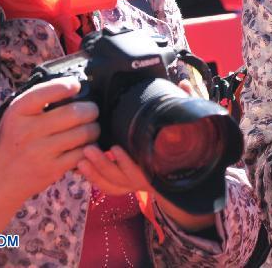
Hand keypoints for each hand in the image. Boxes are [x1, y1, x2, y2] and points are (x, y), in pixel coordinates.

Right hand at [0, 76, 99, 203]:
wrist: (0, 179)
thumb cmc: (14, 141)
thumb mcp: (16, 116)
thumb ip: (38, 101)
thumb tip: (73, 86)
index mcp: (18, 112)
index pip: (45, 92)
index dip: (65, 86)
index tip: (76, 85)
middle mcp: (28, 130)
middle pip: (74, 113)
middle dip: (90, 110)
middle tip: (92, 111)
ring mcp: (40, 151)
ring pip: (83, 133)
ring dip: (94, 129)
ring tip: (92, 128)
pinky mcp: (52, 169)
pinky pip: (82, 153)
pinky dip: (90, 148)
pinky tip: (86, 145)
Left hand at [77, 79, 216, 231]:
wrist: (183, 176)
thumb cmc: (183, 147)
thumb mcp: (189, 125)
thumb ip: (188, 105)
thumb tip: (184, 83)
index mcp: (160, 166)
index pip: (141, 168)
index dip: (127, 161)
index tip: (115, 147)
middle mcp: (147, 179)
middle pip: (121, 177)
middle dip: (103, 164)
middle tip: (89, 149)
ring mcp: (135, 184)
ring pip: (112, 184)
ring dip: (95, 171)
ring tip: (82, 157)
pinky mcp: (127, 186)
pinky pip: (108, 188)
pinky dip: (95, 180)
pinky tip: (82, 167)